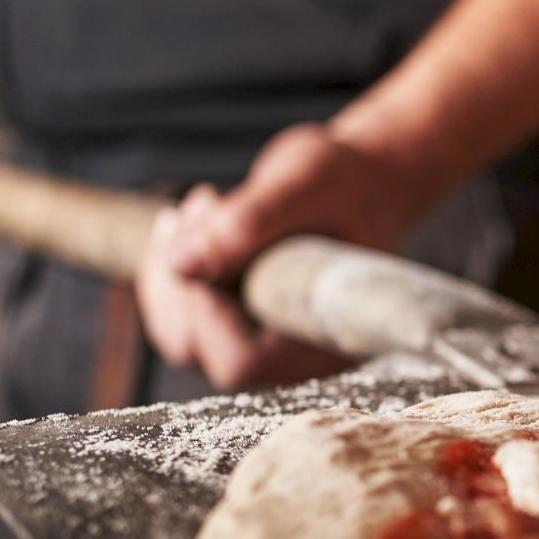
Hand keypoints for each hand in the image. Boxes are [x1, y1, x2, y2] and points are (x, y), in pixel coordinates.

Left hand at [136, 122, 433, 389]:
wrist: (368, 178)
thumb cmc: (350, 180)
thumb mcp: (303, 185)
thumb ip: (248, 223)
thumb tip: (183, 264)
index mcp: (327, 339)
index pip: (241, 361)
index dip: (206, 314)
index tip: (205, 246)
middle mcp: (293, 351)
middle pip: (197, 350)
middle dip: (179, 278)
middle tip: (202, 205)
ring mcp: (263, 337)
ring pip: (180, 332)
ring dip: (170, 264)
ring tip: (203, 203)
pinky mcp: (240, 317)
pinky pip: (182, 310)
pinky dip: (173, 261)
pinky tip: (199, 214)